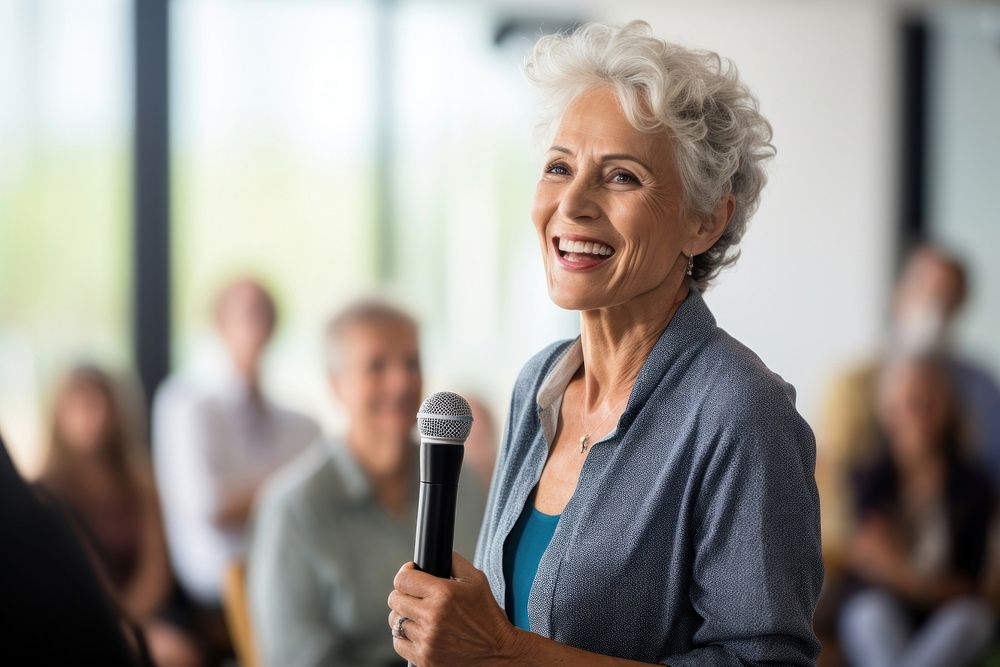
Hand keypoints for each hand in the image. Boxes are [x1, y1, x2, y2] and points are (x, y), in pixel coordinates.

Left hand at [387, 552, 519, 665]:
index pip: (402, 579)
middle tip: (416, 597)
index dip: (405, 574)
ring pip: (395, 621)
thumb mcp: (477, 580)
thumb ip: (453, 562)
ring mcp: (427, 640)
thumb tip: (432, 556)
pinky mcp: (424, 658)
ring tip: (420, 616)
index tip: (411, 575)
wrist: (498, 652)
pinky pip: (398, 643)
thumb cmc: (487, 615)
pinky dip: (405, 637)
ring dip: (405, 616)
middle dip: (404, 594)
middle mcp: (432, 616)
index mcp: (444, 593)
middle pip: (394, 599)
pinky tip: (420, 633)